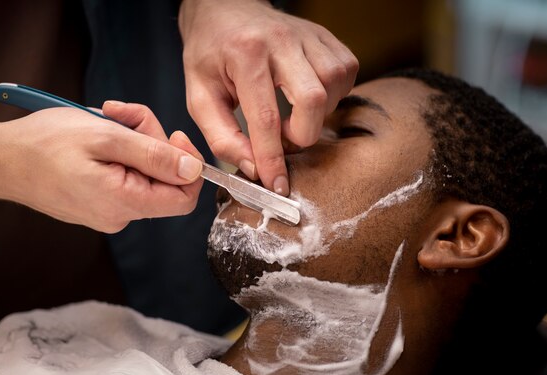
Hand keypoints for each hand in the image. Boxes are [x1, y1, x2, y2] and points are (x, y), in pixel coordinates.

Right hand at [0, 102, 203, 232]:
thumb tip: (193, 169)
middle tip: (125, 115)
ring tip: (106, 118)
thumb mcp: (106, 136)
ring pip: (144, 173)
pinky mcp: (98, 202)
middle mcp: (120, 215)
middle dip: (152, 140)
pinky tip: (97, 134)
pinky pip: (124, 175)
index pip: (185, 198)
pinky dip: (119, 151)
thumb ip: (154, 155)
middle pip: (164, 179)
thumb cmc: (44, 143)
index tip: (175, 136)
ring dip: (134, 140)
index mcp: (125, 202)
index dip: (190, 166)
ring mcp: (108, 211)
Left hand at [179, 0, 357, 194]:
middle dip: (302, 134)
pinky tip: (307, 96)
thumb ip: (223, 137)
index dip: (272, 159)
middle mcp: (281, 40)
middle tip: (282, 137)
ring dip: (317, 114)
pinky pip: (346, 72)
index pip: (265, 117)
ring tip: (292, 113)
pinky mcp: (326, 36)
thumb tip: (253, 168)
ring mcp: (308, 35)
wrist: (224, 9)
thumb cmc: (210, 56)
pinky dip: (332, 95)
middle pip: (312, 100)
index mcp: (244, 54)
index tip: (276, 185)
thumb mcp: (200, 97)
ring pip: (334, 86)